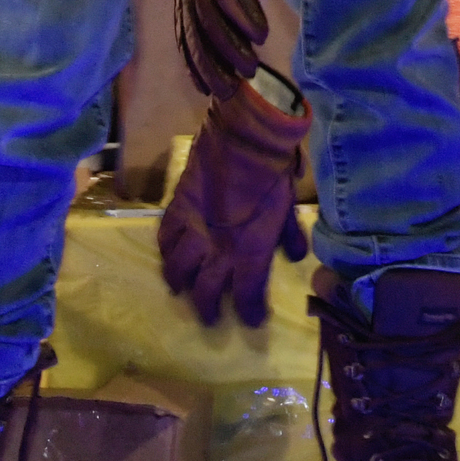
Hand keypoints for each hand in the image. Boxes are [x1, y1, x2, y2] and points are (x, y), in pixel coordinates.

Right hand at [157, 71, 313, 329]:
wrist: (246, 140)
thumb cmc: (273, 174)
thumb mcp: (289, 206)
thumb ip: (291, 234)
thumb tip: (295, 254)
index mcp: (250, 252)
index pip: (248, 294)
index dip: (250, 312)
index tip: (252, 320)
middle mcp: (218, 250)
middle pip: (206, 292)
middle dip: (209, 310)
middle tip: (211, 318)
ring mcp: (194, 231)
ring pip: (179, 270)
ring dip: (180, 284)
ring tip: (181, 289)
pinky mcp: (178, 210)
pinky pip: (165, 238)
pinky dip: (166, 250)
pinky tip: (168, 254)